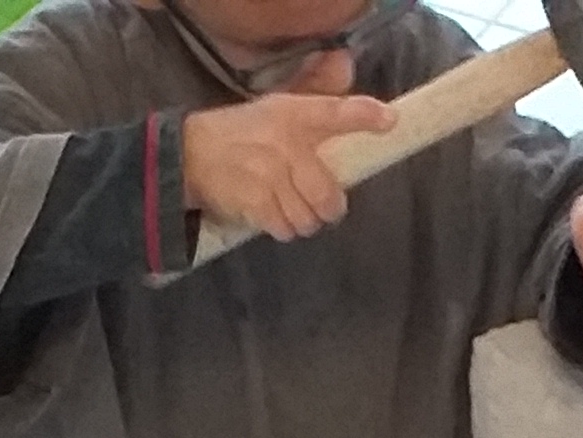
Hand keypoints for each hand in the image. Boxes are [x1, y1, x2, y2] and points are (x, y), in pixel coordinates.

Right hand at [177, 77, 391, 238]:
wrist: (192, 153)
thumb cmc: (244, 133)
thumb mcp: (276, 108)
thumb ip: (314, 101)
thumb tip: (346, 64)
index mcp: (292, 115)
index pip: (334, 111)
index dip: (364, 116)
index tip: (389, 120)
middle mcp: (285, 145)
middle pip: (329, 197)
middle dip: (328, 207)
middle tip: (319, 202)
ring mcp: (270, 176)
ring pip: (309, 218)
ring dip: (304, 220)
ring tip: (290, 206)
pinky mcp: (256, 202)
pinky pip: (286, 228)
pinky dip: (283, 227)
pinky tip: (272, 213)